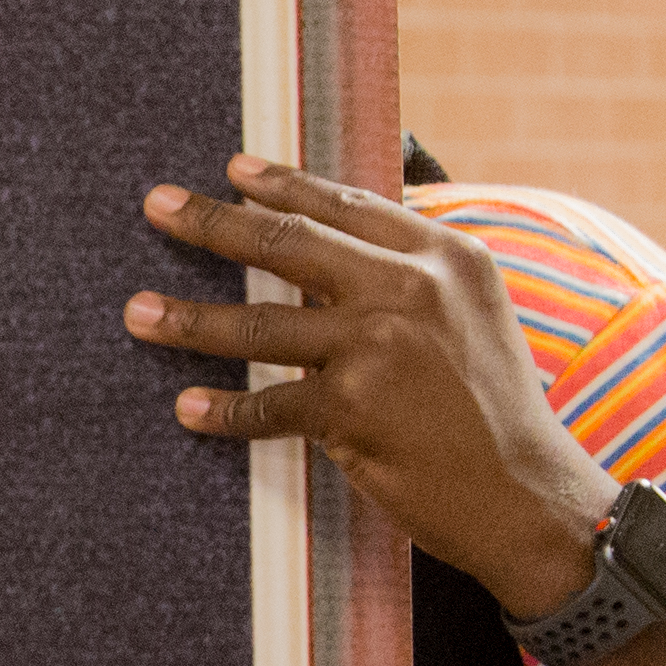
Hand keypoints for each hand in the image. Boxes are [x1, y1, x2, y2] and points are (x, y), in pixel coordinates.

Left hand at [130, 157, 616, 612]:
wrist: (529, 496)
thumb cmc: (492, 409)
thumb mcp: (472, 316)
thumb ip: (411, 276)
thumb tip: (330, 242)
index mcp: (446, 258)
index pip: (347, 207)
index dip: (283, 185)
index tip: (232, 169)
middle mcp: (413, 291)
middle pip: (289, 245)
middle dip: (213, 223)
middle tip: (155, 206)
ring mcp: (380, 348)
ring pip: (259, 323)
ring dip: (188, 319)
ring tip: (136, 312)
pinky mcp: (352, 409)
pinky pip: (266, 404)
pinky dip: (223, 409)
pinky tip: (188, 407)